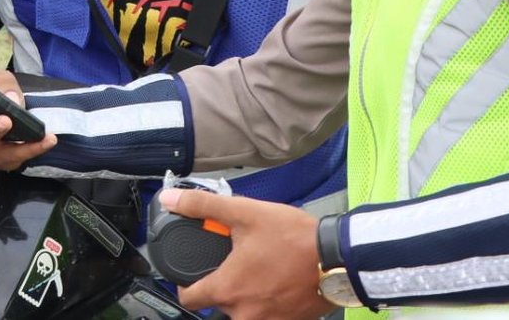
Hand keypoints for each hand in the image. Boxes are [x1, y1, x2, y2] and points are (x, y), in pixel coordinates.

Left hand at [157, 189, 330, 319]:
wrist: (338, 258)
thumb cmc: (292, 237)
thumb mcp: (244, 213)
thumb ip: (203, 207)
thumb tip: (170, 200)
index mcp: (228, 290)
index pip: (189, 299)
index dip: (185, 285)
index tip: (192, 274)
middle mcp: (244, 314)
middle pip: (219, 306)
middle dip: (223, 285)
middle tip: (236, 263)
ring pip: (244, 312)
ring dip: (246, 295)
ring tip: (258, 271)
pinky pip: (268, 316)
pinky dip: (268, 302)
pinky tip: (276, 281)